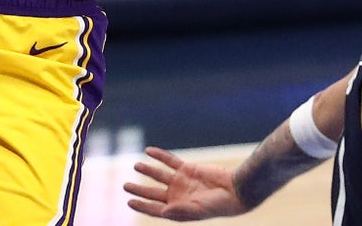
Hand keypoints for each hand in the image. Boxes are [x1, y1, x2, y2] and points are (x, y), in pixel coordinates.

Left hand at [124, 146, 248, 220]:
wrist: (235, 190)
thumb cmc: (218, 205)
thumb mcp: (197, 210)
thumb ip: (179, 210)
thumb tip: (163, 211)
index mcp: (178, 209)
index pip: (155, 209)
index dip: (142, 206)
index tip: (129, 202)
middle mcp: (178, 196)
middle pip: (153, 193)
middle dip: (139, 189)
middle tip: (125, 186)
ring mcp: (182, 182)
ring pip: (160, 175)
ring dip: (148, 170)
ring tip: (136, 165)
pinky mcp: (188, 169)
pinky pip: (170, 161)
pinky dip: (160, 156)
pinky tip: (148, 150)